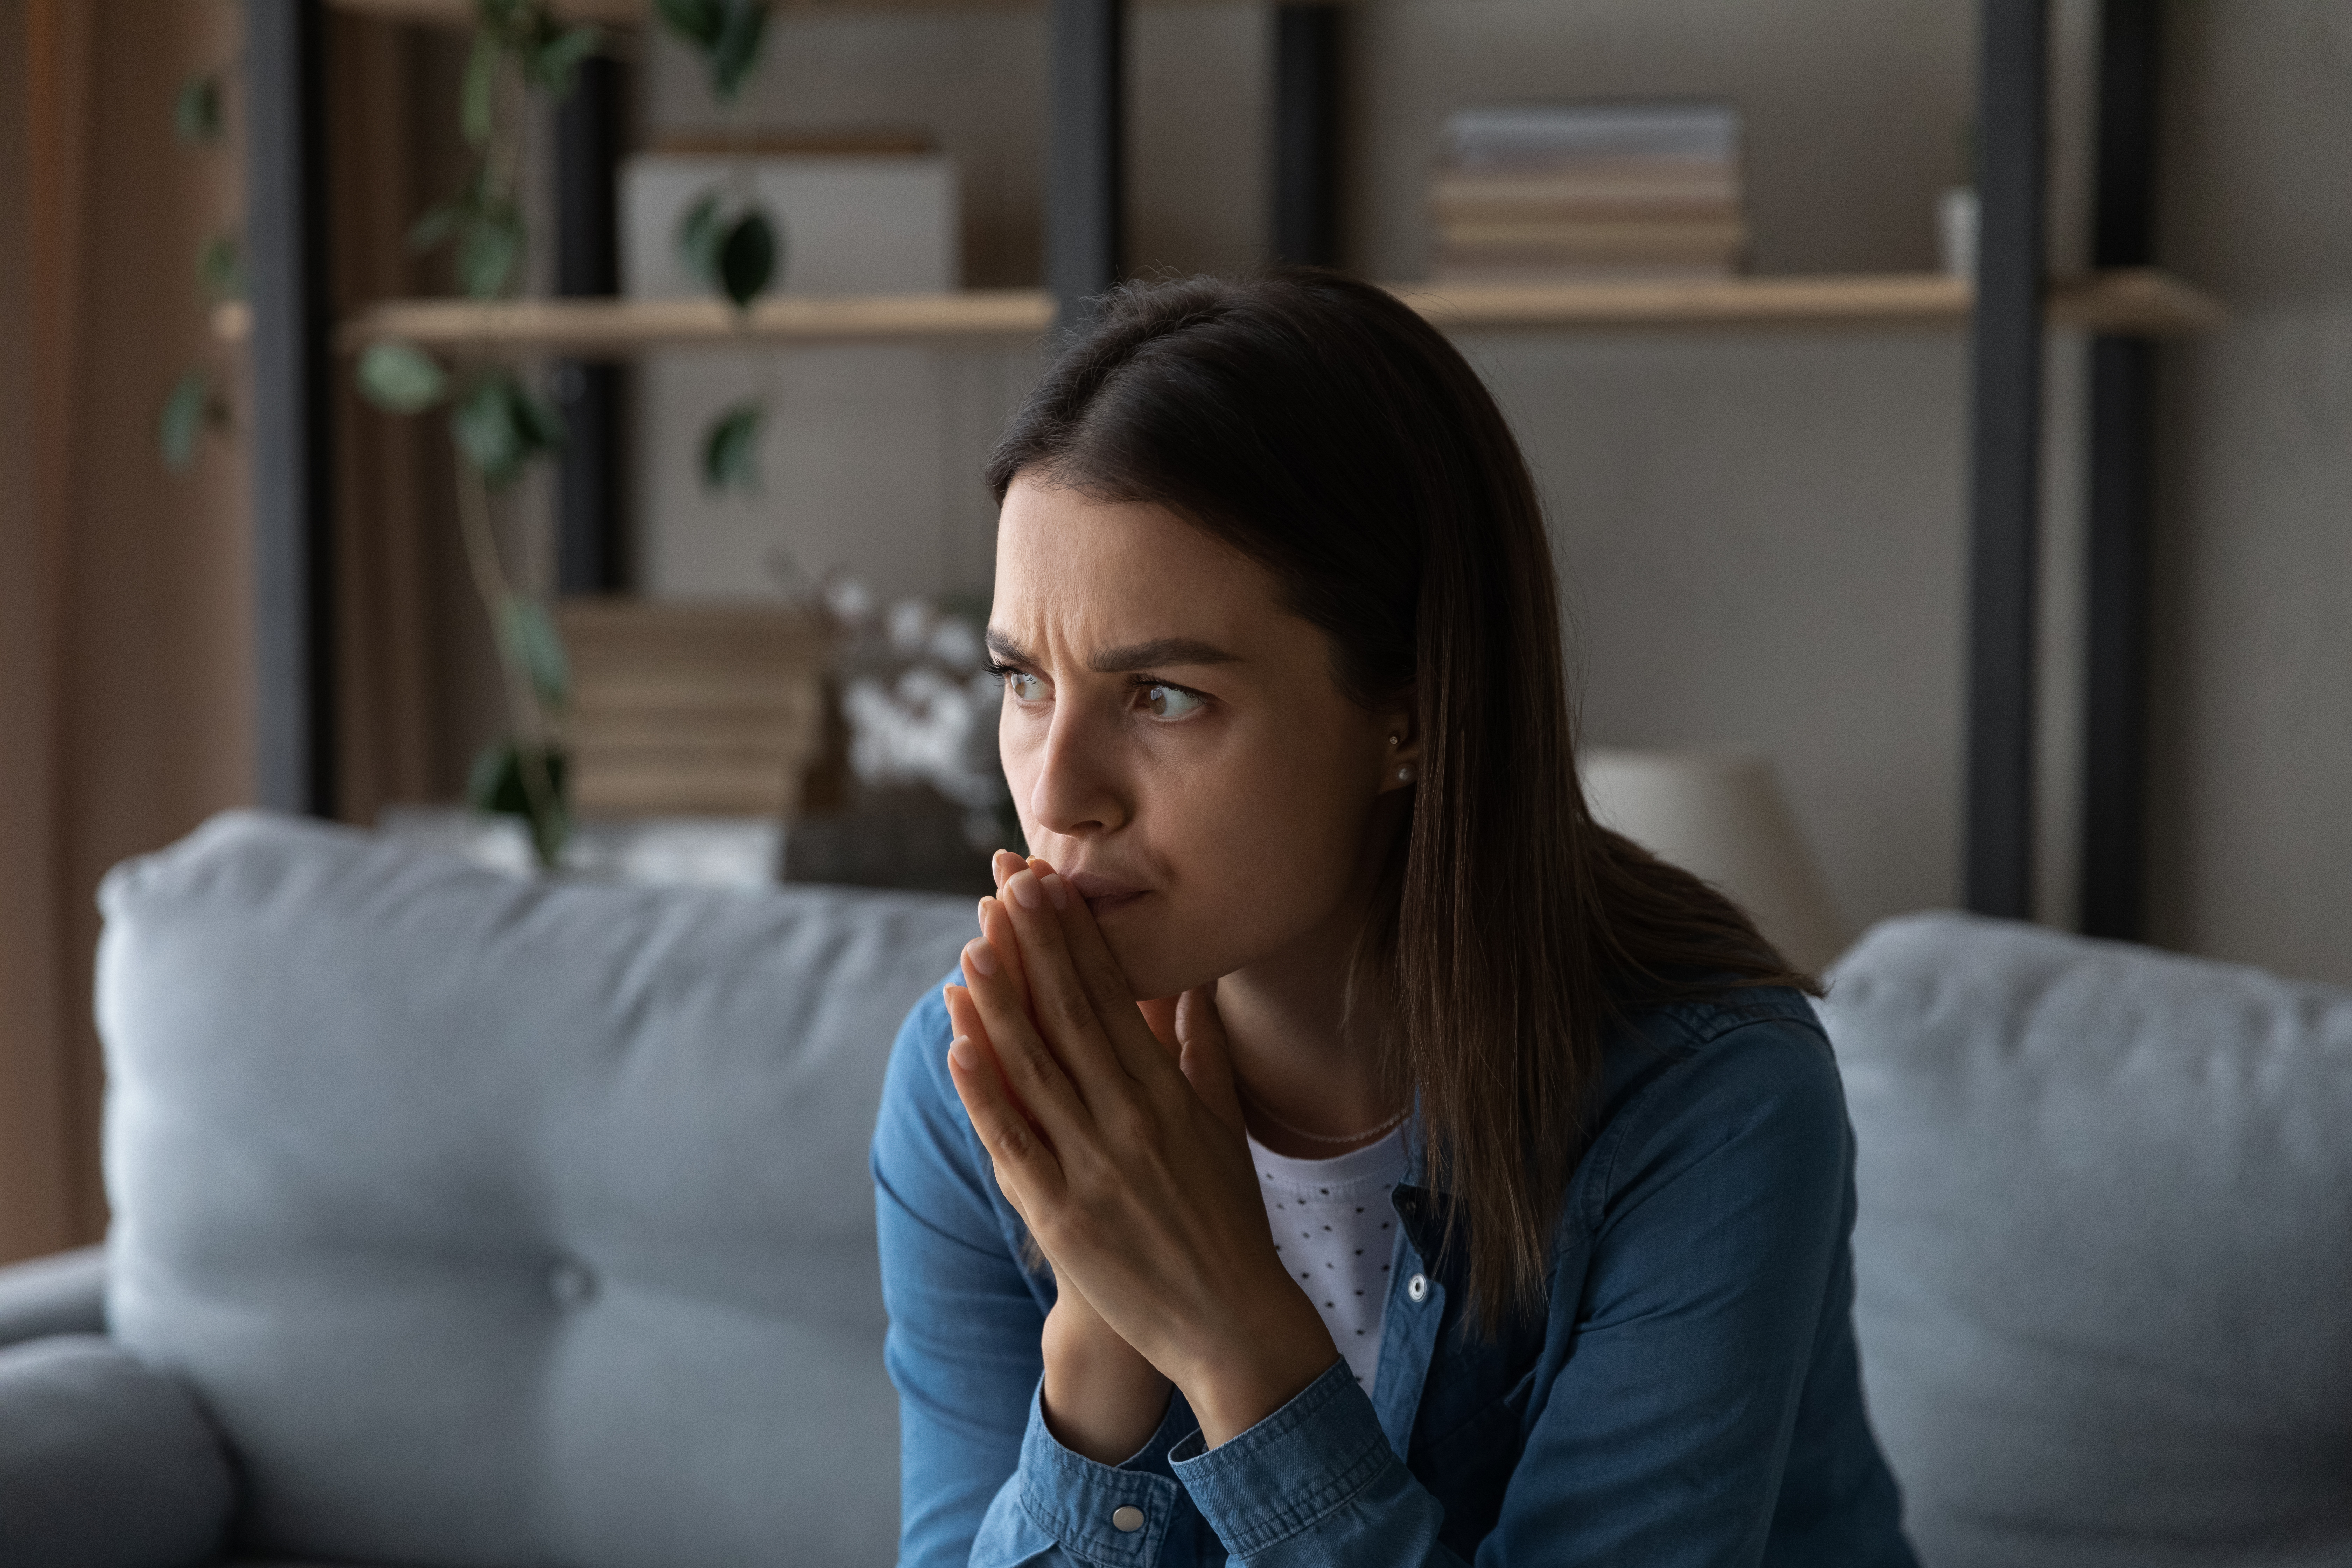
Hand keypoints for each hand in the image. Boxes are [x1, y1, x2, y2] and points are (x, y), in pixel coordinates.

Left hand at [946, 855, 1169, 1461]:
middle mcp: (1131, 1121)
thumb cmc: (1229, 1218)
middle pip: (1073, 1017)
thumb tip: (1197, 984)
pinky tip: (960, 1046)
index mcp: (1170, 1093)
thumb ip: (1205, 1051)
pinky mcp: (1061, 1214)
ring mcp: (1093, 1167)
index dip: (1078, 938)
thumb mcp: (1226, 1124)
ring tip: (972, 946)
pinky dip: (984, 1092)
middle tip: (1007, 884)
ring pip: (1036, 1070)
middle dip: (1037, 947)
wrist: (1228, 1320)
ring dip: (1000, 1005)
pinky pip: (1014, 1142)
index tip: (1050, 885)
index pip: (1115, 998)